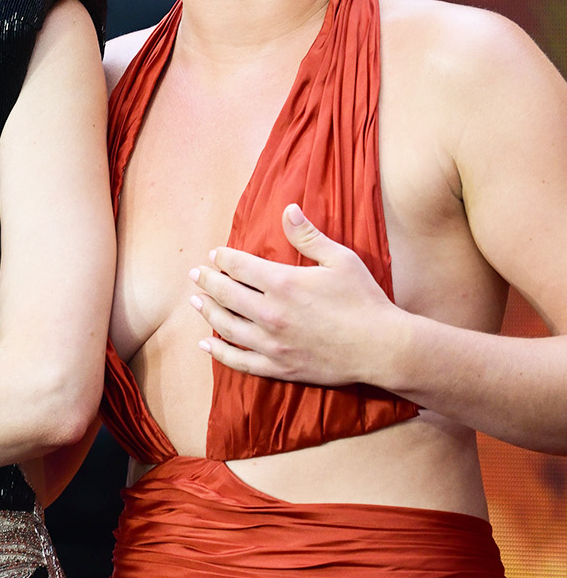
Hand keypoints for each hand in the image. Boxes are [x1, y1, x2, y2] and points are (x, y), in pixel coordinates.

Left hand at [189, 203, 406, 384]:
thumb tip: (288, 209)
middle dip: (207, 281)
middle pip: (226, 295)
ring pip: (226, 326)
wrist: (382, 348)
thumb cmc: (364, 300)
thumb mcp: (340, 259)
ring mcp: (271, 344)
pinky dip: (219, 352)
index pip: (239, 266)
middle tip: (196, 275)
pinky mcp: (278, 368)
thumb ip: (308, 235)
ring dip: (207, 312)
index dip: (223, 258)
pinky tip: (206, 345)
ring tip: (196, 302)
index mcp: (283, 283)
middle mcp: (270, 314)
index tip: (215, 255)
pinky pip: (239, 361)